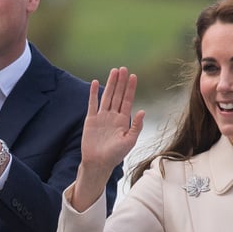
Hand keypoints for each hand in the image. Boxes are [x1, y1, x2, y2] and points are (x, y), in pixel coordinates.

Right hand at [69, 67, 145, 210]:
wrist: (98, 163)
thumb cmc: (115, 155)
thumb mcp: (129, 141)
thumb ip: (136, 126)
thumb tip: (142, 111)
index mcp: (123, 120)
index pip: (127, 100)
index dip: (130, 88)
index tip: (133, 76)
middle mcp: (113, 116)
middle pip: (117, 95)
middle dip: (121, 82)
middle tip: (123, 69)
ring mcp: (101, 117)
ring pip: (106, 96)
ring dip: (110, 84)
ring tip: (114, 71)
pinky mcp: (90, 120)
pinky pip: (92, 104)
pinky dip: (93, 93)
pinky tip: (94, 82)